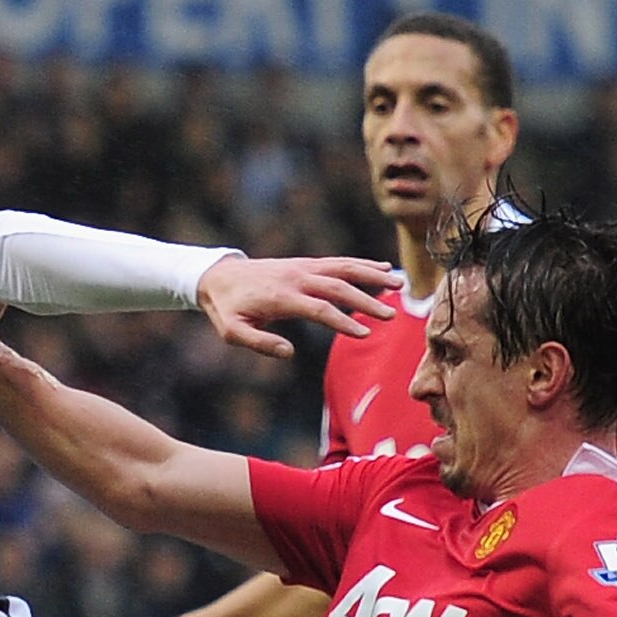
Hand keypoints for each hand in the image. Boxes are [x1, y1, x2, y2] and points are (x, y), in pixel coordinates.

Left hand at [194, 255, 398, 359]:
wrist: (218, 275)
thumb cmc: (227, 308)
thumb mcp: (233, 332)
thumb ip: (259, 343)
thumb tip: (290, 353)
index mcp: (281, 297)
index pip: (319, 309)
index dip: (343, 322)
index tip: (365, 334)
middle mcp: (296, 278)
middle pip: (338, 287)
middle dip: (367, 301)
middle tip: (391, 316)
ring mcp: (303, 267)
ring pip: (343, 269)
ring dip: (372, 276)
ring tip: (399, 285)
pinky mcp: (306, 263)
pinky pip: (338, 262)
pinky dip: (361, 264)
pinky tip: (382, 270)